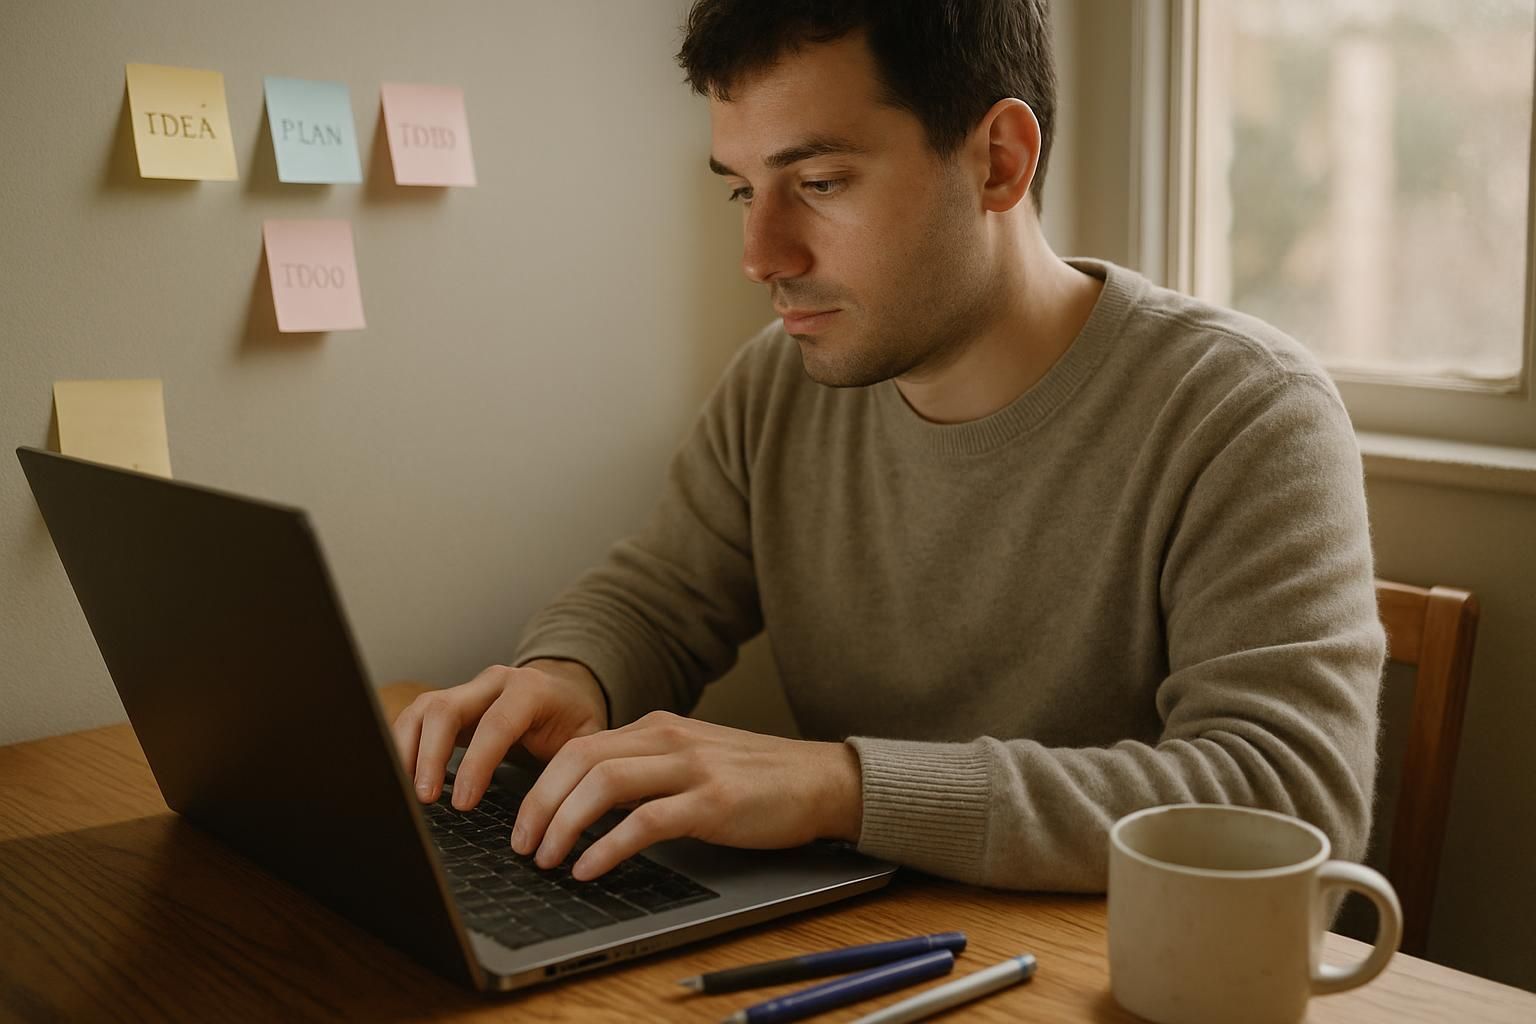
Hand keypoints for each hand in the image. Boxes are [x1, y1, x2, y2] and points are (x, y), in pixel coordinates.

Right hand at [391, 660, 607, 808]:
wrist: (565, 690)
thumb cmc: (574, 721)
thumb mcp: (586, 741)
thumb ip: (570, 768)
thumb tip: (554, 814)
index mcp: (530, 690)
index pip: (496, 723)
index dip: (476, 764)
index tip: (463, 803)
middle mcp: (492, 683)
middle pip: (446, 709)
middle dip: (431, 756)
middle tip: (426, 799)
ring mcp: (467, 690)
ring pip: (423, 710)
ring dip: (407, 751)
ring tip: (405, 793)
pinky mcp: (449, 703)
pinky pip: (417, 718)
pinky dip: (404, 747)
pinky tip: (402, 779)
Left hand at [509, 711, 862, 880]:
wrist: (822, 780)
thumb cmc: (757, 779)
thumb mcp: (692, 760)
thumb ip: (646, 769)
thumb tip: (588, 804)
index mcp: (657, 727)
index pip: (578, 747)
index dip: (539, 785)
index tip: (521, 823)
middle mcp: (667, 738)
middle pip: (578, 760)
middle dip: (538, 805)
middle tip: (521, 845)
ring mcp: (690, 767)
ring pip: (603, 784)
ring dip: (563, 824)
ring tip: (547, 859)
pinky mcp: (713, 802)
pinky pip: (644, 821)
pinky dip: (607, 847)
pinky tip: (590, 868)